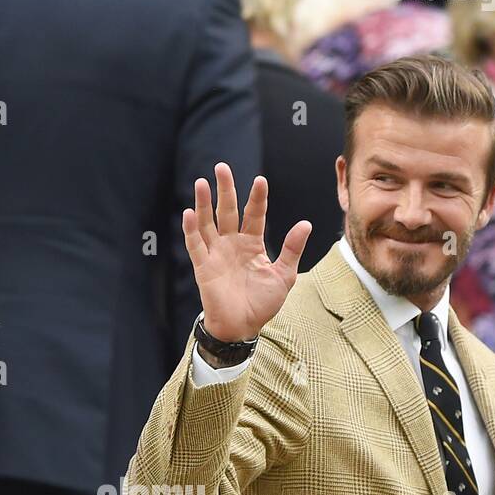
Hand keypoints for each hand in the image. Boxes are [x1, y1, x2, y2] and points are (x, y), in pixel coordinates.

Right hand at [184, 163, 310, 342]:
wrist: (243, 327)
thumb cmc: (262, 304)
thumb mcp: (284, 275)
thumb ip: (292, 249)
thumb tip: (306, 224)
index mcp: (252, 244)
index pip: (254, 214)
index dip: (256, 198)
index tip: (260, 181)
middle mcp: (232, 244)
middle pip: (227, 211)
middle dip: (225, 189)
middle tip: (221, 167)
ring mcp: (216, 254)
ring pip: (208, 223)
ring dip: (203, 203)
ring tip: (200, 183)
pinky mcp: (203, 267)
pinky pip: (195, 245)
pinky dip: (191, 230)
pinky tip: (188, 213)